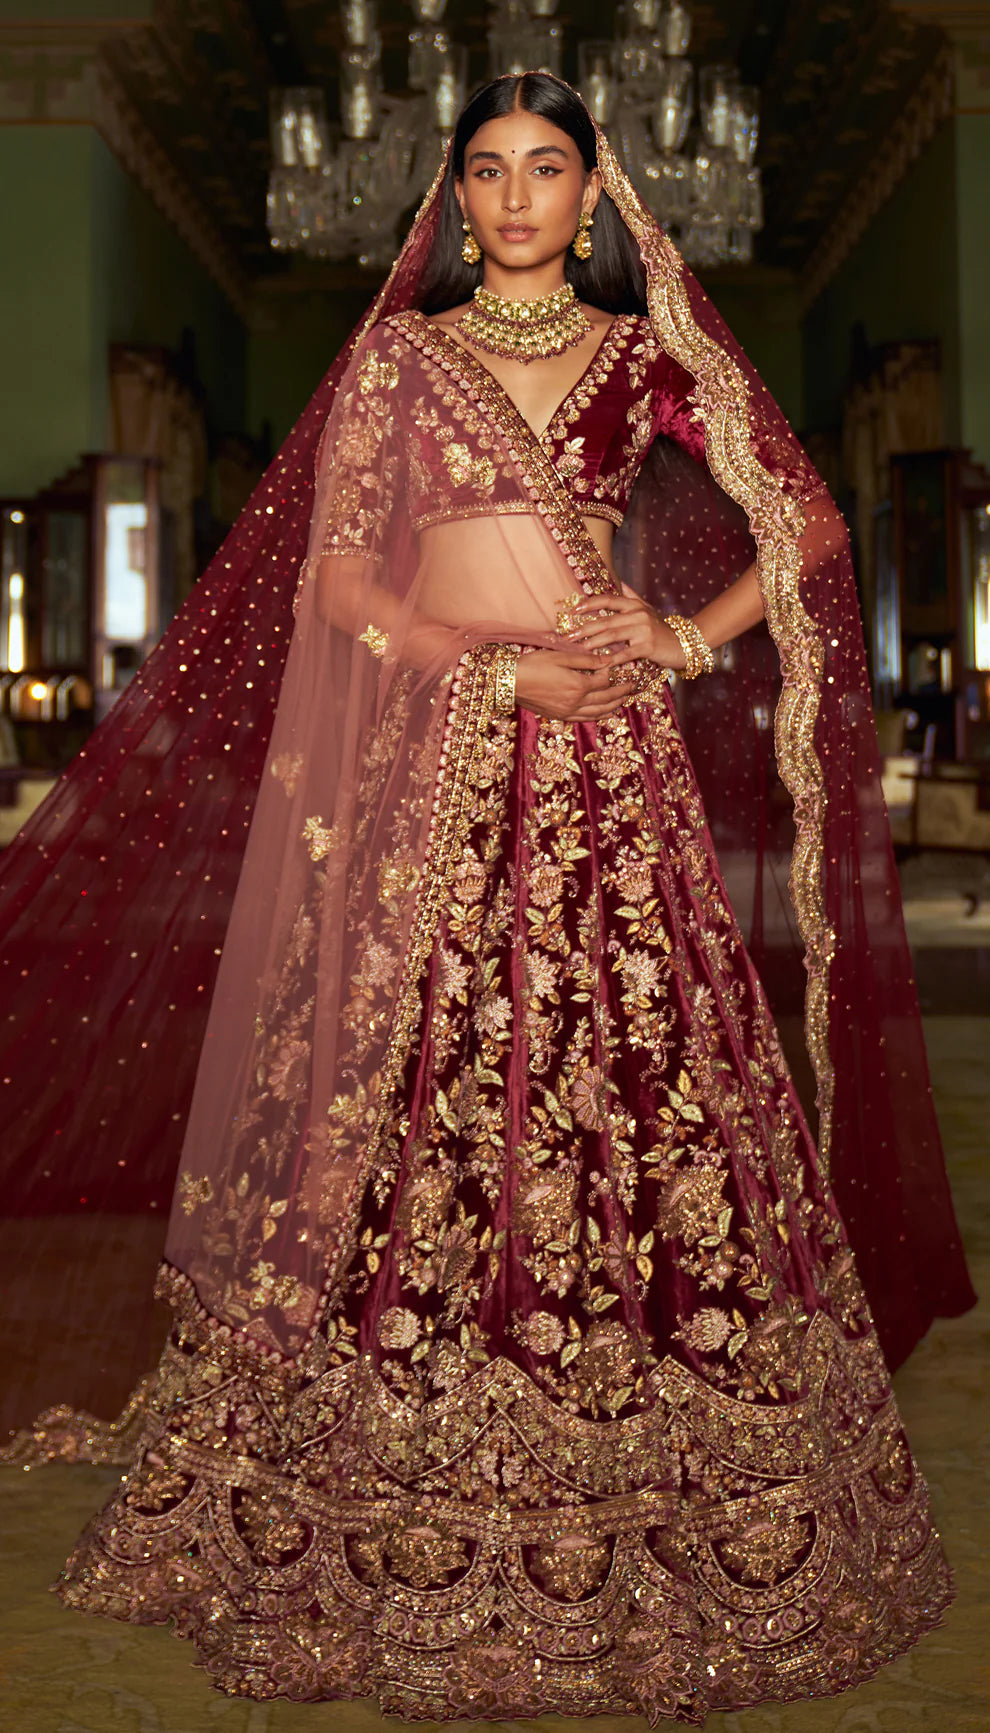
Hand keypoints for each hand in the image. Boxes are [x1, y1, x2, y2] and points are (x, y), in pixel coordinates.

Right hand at [513, 646, 637, 721]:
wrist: (510, 682)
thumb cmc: (533, 664)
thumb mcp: (560, 656)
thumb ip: (586, 660)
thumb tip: (607, 660)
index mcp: (578, 685)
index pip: (604, 681)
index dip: (610, 672)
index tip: (613, 664)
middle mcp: (576, 702)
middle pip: (606, 699)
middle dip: (621, 692)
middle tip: (632, 686)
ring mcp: (567, 712)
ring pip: (597, 712)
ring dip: (613, 706)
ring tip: (624, 700)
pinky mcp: (559, 717)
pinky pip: (584, 719)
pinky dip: (598, 716)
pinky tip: (606, 714)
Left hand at [570, 582, 687, 670]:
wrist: (684, 644)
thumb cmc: (662, 629)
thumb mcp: (648, 609)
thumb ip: (632, 596)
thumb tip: (619, 581)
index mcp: (634, 605)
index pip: (608, 600)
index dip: (589, 604)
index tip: (572, 610)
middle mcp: (638, 614)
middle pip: (605, 620)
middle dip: (584, 628)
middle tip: (567, 636)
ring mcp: (643, 630)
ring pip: (613, 635)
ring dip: (593, 642)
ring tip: (578, 648)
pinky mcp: (648, 646)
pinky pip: (626, 653)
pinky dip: (612, 659)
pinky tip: (600, 664)